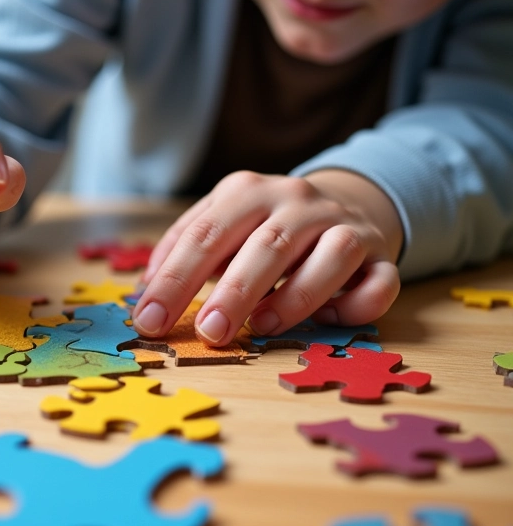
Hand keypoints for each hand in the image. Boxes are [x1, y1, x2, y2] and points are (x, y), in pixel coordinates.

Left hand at [132, 170, 402, 344]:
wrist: (343, 200)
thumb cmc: (265, 226)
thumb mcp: (219, 225)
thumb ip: (183, 251)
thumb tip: (144, 294)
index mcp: (246, 192)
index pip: (203, 235)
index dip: (175, 280)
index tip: (149, 320)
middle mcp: (296, 201)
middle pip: (266, 245)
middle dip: (234, 292)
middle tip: (209, 333)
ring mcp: (343, 224)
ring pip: (331, 256)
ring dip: (296, 297)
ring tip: (262, 327)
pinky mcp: (379, 253)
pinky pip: (380, 281)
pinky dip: (357, 304)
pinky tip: (331, 318)